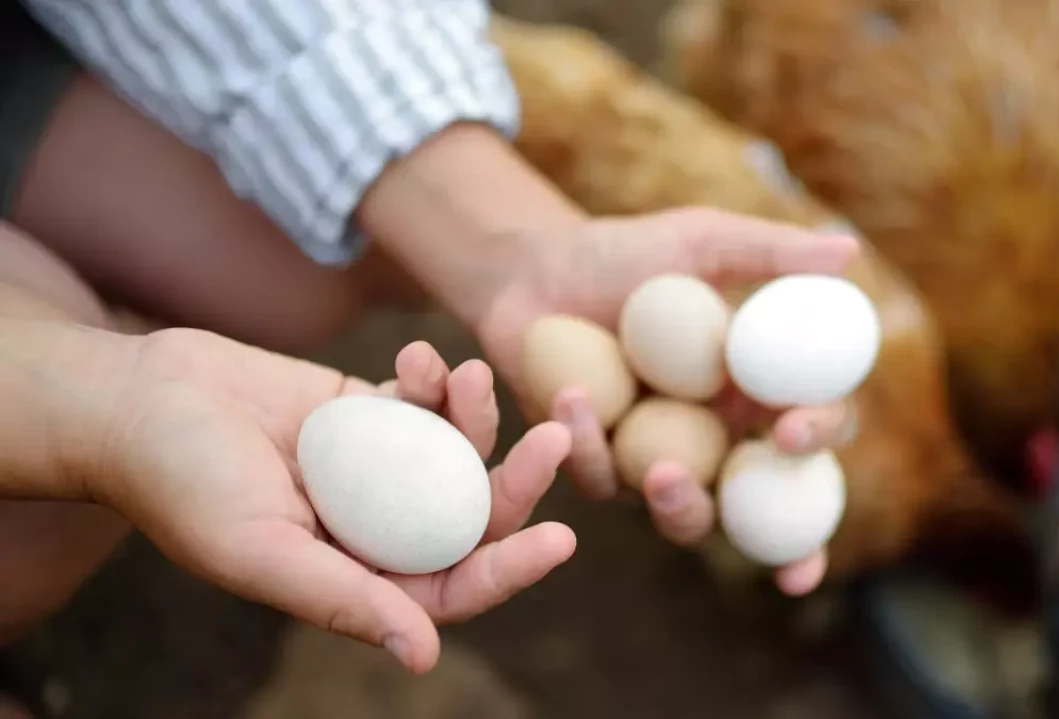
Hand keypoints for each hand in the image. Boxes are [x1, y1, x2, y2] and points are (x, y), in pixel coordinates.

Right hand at [93, 330, 572, 672]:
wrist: (136, 400)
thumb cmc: (181, 483)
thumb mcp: (258, 551)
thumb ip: (341, 600)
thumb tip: (422, 658)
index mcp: (356, 579)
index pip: (451, 589)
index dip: (510, 570)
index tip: (561, 538)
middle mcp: (376, 529)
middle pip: (469, 516)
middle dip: (518, 482)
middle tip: (555, 437)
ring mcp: (376, 469)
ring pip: (455, 453)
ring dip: (477, 416)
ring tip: (472, 375)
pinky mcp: (367, 412)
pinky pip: (422, 400)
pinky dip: (434, 378)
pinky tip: (422, 355)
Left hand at [473, 207, 859, 595]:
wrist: (536, 270)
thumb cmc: (626, 252)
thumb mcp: (699, 241)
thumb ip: (770, 253)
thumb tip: (849, 249)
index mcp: (761, 389)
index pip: (816, 425)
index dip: (820, 436)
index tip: (793, 429)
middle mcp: (723, 438)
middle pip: (768, 506)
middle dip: (771, 531)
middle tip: (760, 481)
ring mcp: (663, 461)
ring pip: (691, 517)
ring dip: (683, 509)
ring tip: (661, 474)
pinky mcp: (603, 469)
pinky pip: (604, 479)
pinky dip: (588, 445)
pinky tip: (570, 398)